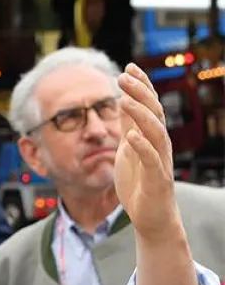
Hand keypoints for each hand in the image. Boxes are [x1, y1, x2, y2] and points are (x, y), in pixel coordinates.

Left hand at [114, 64, 176, 239]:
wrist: (151, 217)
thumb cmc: (139, 183)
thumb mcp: (128, 149)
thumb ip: (128, 127)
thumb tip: (123, 100)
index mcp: (151, 137)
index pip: (149, 106)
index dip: (141, 86)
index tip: (128, 67)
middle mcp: (159, 145)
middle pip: (153, 113)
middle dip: (140, 93)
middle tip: (124, 76)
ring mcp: (160, 161)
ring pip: (154, 133)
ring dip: (140, 115)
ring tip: (124, 100)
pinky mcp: (157, 180)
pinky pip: (151, 160)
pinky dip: (142, 147)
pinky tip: (131, 136)